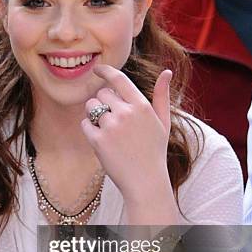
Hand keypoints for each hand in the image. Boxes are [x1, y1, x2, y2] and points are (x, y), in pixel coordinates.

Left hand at [81, 64, 172, 206]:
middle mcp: (126, 113)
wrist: (145, 182)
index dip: (105, 71)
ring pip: (90, 107)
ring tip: (108, 131)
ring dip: (94, 115)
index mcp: (142, 106)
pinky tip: (103, 142)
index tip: (97, 69)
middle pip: (101, 94)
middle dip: (103, 103)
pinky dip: (90, 131)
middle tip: (112, 121)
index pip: (119, 79)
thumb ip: (162, 96)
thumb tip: (166, 71)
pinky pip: (85, 124)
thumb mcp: (162, 123)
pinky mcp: (98, 140)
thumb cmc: (154, 152)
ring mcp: (111, 126)